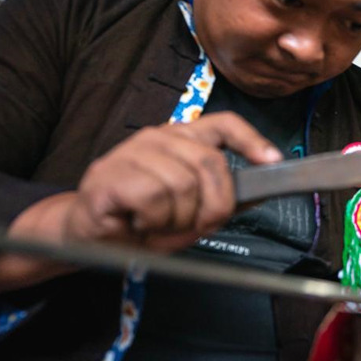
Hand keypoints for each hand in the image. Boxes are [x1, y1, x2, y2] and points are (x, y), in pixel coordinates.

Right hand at [15, 112, 281, 252]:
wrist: (88, 235)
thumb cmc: (142, 220)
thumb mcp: (190, 211)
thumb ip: (222, 199)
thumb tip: (259, 194)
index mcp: (182, 139)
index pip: (224, 124)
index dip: (251, 141)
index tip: (273, 161)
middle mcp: (160, 138)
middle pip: (211, 163)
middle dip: (214, 205)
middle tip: (196, 225)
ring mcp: (133, 152)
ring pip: (183, 185)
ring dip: (177, 219)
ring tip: (158, 224)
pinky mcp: (111, 173)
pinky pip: (154, 198)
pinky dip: (153, 222)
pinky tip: (138, 222)